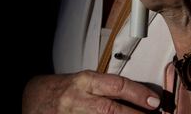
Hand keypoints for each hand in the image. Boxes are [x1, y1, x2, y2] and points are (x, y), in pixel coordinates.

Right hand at [22, 71, 162, 113]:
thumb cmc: (65, 89)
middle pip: (110, 109)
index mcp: (85, 81)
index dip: (138, 94)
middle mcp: (78, 99)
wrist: (35, 97)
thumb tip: (141, 96)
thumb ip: (108, 87)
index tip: (155, 102)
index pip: (116, 85)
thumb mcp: (86, 81)